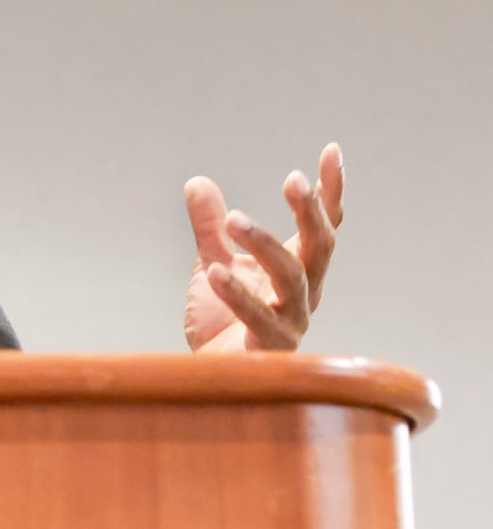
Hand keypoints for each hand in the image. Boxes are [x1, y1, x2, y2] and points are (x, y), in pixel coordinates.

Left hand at [182, 144, 343, 351]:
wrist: (211, 377)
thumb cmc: (224, 323)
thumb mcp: (214, 262)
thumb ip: (211, 228)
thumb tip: (197, 182)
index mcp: (297, 269)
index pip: (323, 226)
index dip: (330, 192)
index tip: (330, 151)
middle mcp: (303, 293)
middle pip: (319, 247)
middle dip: (311, 213)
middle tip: (293, 181)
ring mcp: (291, 322)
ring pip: (292, 279)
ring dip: (265, 246)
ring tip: (235, 219)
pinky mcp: (269, 349)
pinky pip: (259, 319)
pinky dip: (238, 295)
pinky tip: (213, 272)